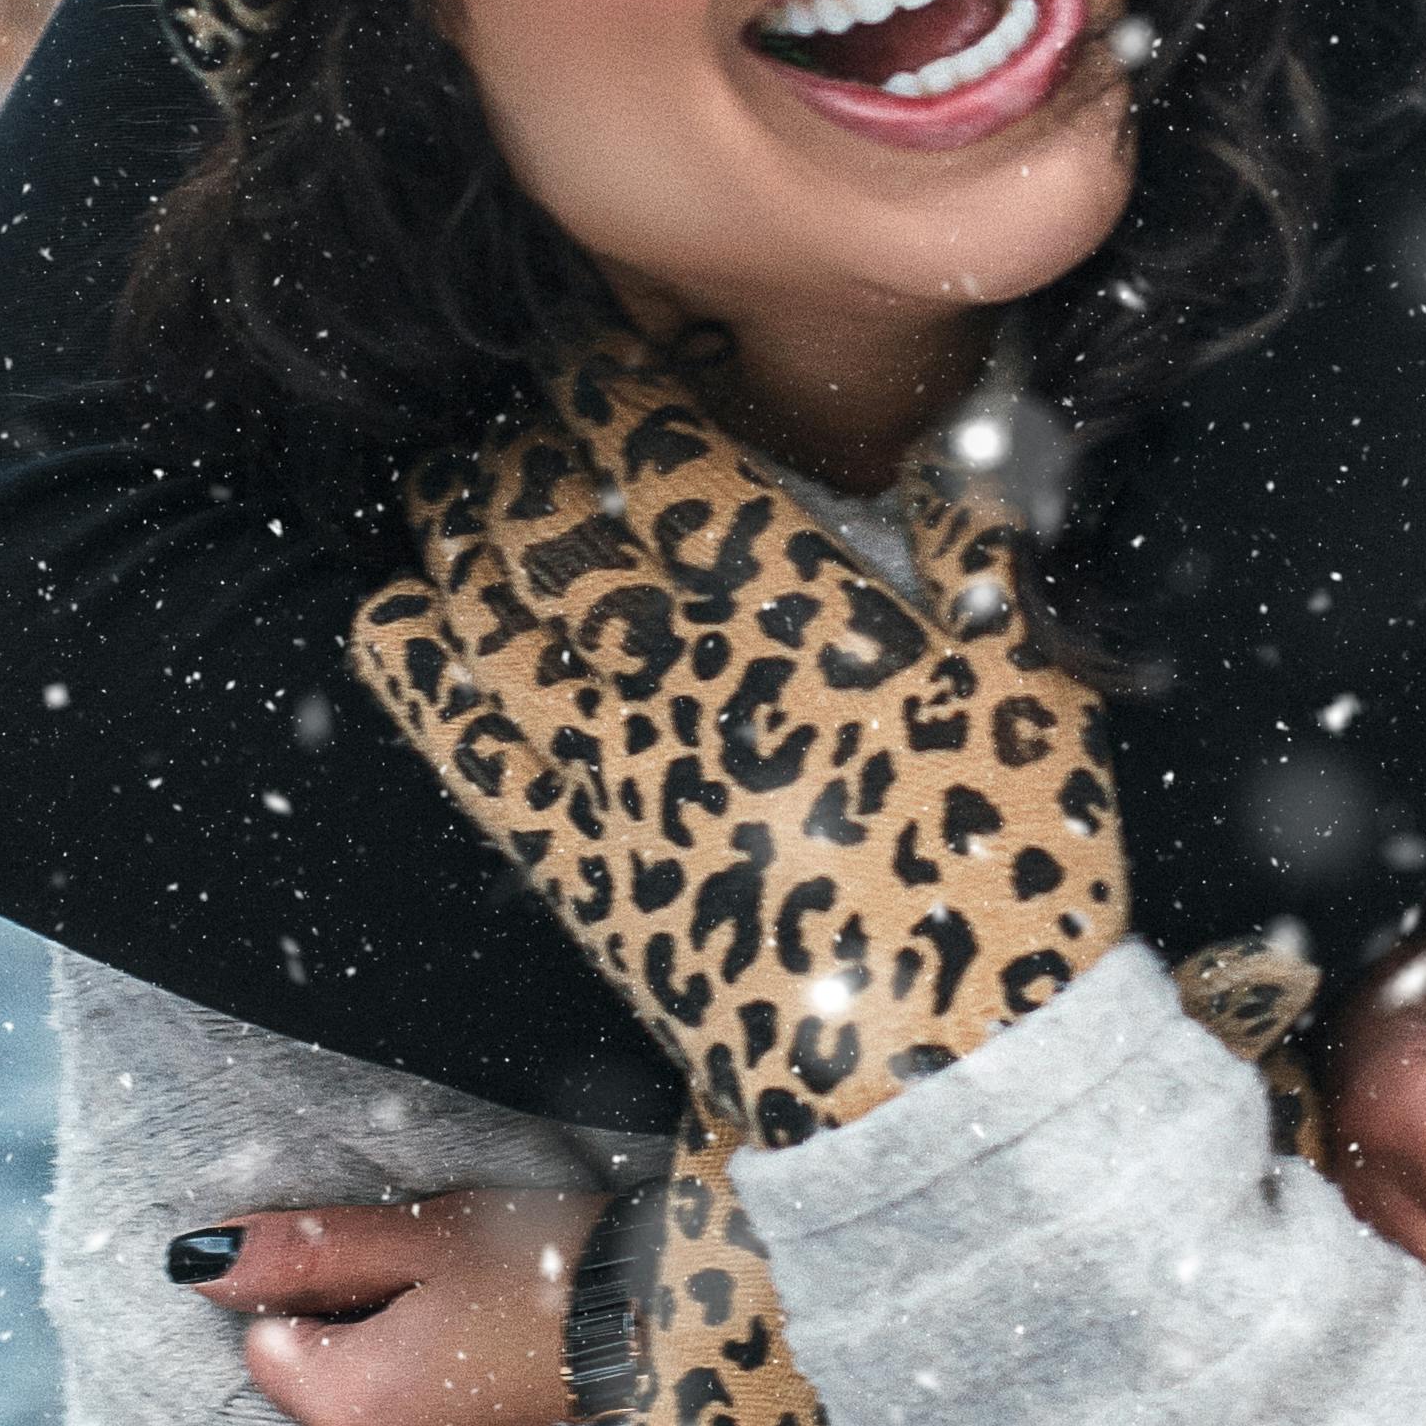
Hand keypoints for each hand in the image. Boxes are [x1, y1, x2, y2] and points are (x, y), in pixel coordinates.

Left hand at [176, 1189, 601, 1425]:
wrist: (689, 1333)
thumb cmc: (554, 1268)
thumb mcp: (426, 1235)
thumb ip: (306, 1253)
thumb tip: (196, 1260)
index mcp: (350, 1407)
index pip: (269, 1346)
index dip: (324, 1297)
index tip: (399, 1274)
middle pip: (330, 1397)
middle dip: (370, 1347)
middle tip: (460, 1302)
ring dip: (420, 1391)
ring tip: (501, 1343)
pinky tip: (521, 1387)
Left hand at [352, 333, 1128, 1146]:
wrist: (944, 1076)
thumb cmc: (1009, 876)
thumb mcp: (1030, 692)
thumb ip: (982, 553)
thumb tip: (965, 435)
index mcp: (802, 624)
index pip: (675, 469)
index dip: (617, 393)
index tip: (591, 349)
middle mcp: (692, 681)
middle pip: (564, 530)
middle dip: (522, 452)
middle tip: (505, 411)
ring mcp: (620, 775)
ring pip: (500, 619)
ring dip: (459, 537)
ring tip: (445, 485)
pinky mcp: (578, 866)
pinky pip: (467, 748)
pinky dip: (420, 672)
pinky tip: (394, 615)